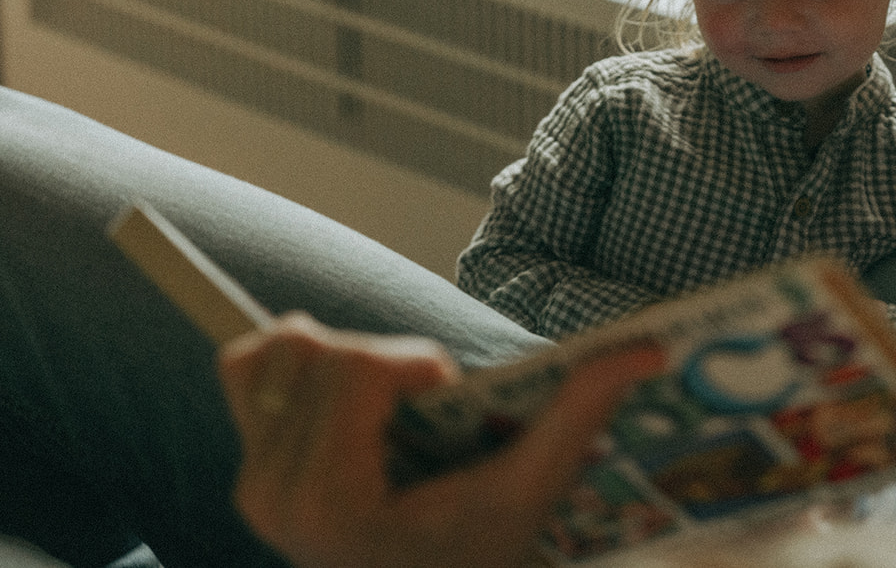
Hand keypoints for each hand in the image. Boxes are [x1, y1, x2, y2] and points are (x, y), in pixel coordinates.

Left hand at [219, 312, 663, 567]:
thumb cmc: (484, 551)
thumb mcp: (533, 488)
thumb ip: (580, 412)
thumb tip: (647, 348)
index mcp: (333, 500)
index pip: (356, 367)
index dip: (415, 365)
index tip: (448, 404)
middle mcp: (274, 495)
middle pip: (323, 351)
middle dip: (390, 364)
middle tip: (428, 415)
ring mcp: (254, 486)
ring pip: (284, 348)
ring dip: (346, 360)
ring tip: (390, 411)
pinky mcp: (249, 473)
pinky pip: (248, 367)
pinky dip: (295, 363)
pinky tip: (345, 403)